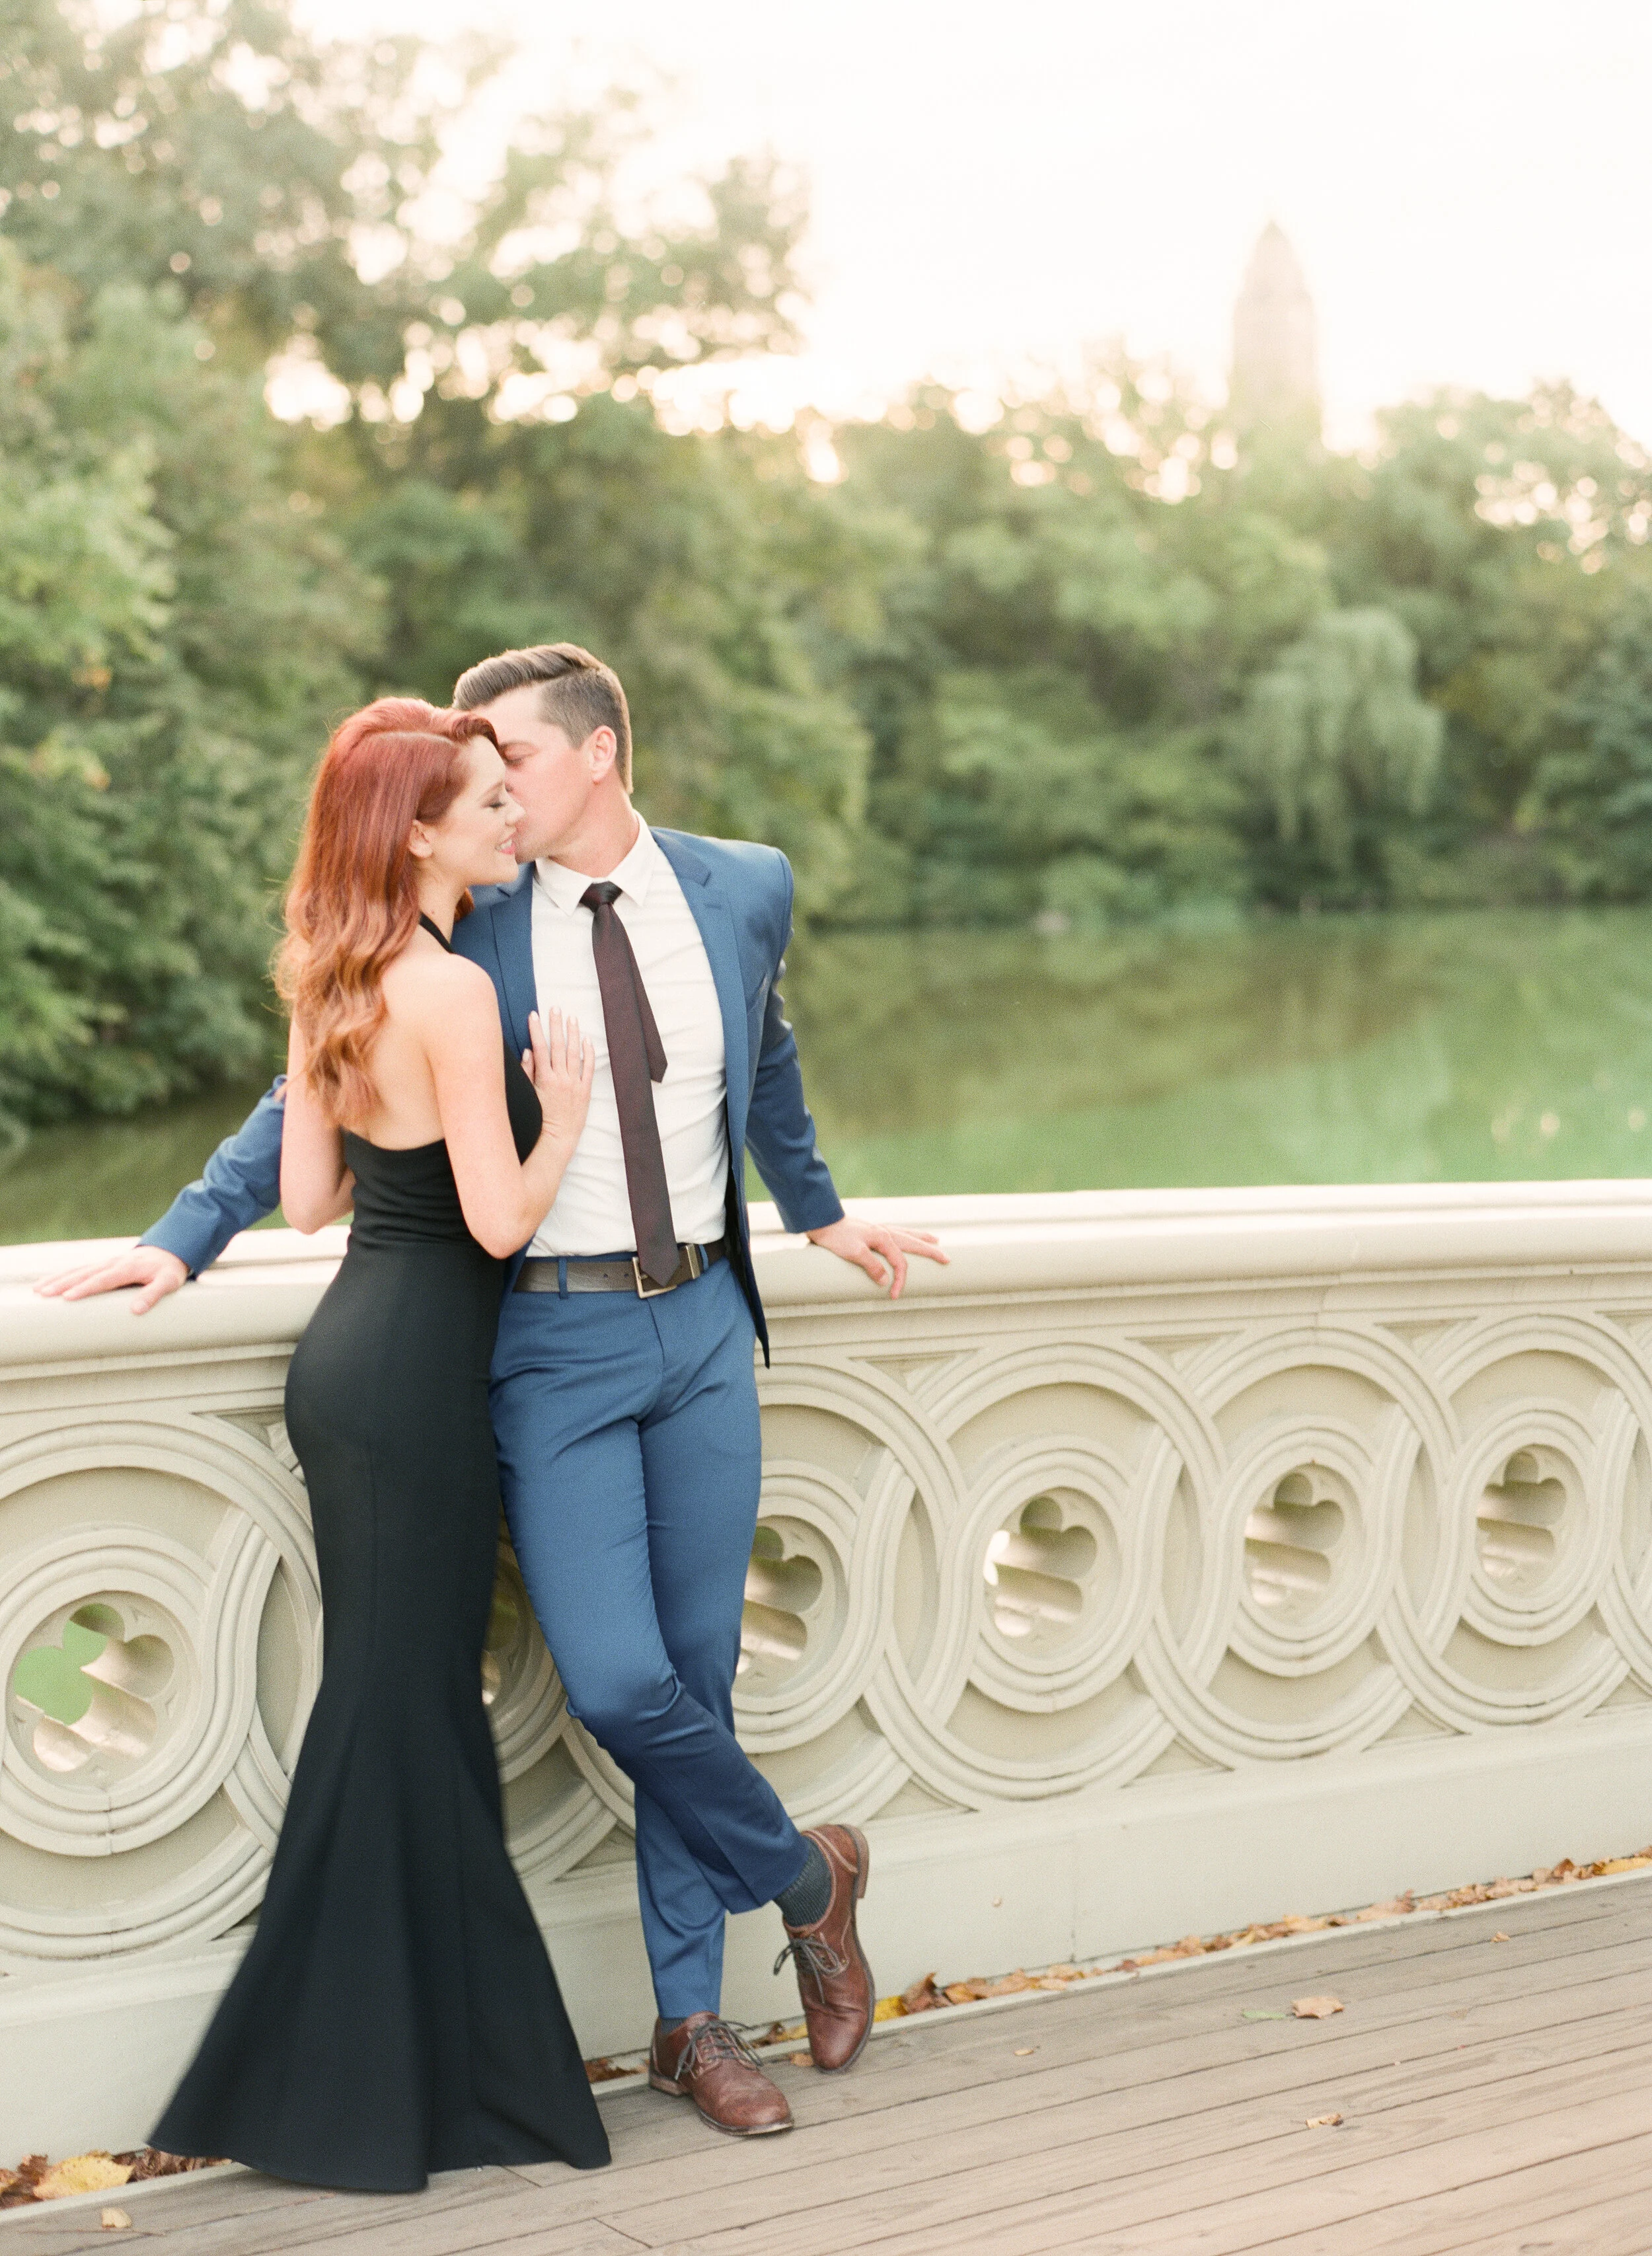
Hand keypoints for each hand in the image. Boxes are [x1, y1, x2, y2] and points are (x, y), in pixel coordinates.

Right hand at [33, 1244, 189, 1314]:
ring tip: (37, 1290)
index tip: (68, 1298)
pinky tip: (48, 1282)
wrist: (170, 1250)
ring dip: (57, 1279)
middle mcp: (113, 1263)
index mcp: (128, 1268)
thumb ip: (154, 1294)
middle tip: (42, 1294)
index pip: (103, 1280)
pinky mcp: (103, 1265)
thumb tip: (136, 1310)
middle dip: (62, 1284)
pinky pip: (80, 1270)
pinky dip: (63, 1275)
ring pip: (77, 1270)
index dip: (85, 1289)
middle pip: (84, 1274)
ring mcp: (106, 1263)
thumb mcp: (168, 1283)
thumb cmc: (169, 1270)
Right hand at [524, 1008, 594, 1149]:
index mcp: (544, 1079)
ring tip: (571, 1018)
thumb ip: (527, 1072)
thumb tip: (527, 1051)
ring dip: (573, 1034)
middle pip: (558, 1046)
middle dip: (555, 1025)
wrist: (556, 1137)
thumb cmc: (539, 1118)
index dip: (536, 1030)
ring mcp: (574, 1084)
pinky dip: (588, 1053)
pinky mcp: (585, 1090)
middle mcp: (560, 1078)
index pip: (539, 1048)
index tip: (533, 1015)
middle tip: (555, 1008)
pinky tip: (587, 1040)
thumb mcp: (529, 1095)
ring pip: (574, 1053)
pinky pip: (588, 1068)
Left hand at [805, 1217, 947, 1299]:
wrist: (822, 1222)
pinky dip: (906, 1235)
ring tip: (935, 1240)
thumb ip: (872, 1266)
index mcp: (883, 1238)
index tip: (894, 1295)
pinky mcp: (871, 1231)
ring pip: (906, 1235)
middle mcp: (884, 1232)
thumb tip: (885, 1280)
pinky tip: (905, 1236)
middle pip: (913, 1243)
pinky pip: (896, 1233)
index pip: (900, 1262)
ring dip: (921, 1239)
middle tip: (946, 1258)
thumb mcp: (854, 1253)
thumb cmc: (836, 1237)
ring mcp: (878, 1230)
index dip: (900, 1280)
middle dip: (930, 1251)